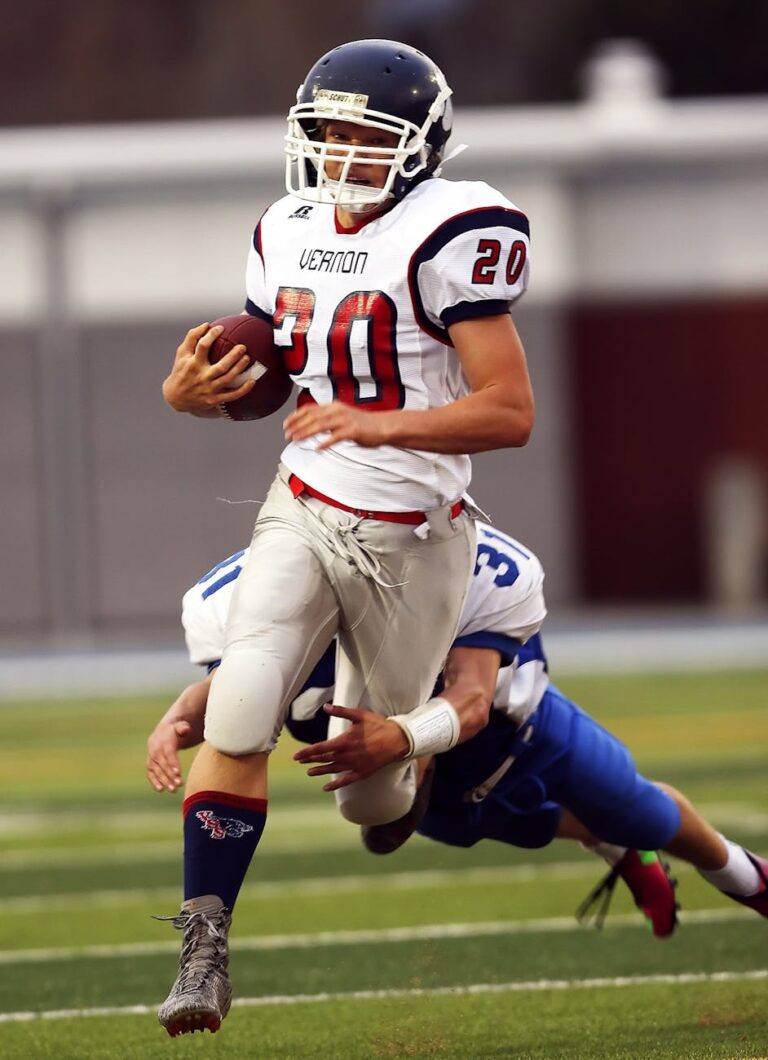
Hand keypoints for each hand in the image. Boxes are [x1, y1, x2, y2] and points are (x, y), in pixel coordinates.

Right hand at [146, 720, 192, 792]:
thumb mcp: (180, 726)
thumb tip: (185, 730)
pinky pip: (150, 773)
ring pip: (156, 771)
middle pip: (162, 764)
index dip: (173, 763)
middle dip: (170, 775)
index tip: (179, 773)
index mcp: (164, 741)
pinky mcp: (149, 764)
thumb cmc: (175, 731)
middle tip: (179, 784)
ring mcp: (151, 757)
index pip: (168, 753)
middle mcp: (155, 750)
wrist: (163, 731)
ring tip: (173, 790)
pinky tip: (161, 790)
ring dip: (164, 781)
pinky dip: (154, 781)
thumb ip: (183, 728)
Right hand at [162, 322, 255, 414]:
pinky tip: (252, 381)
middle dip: (233, 356)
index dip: (212, 335)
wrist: (176, 398)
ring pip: (228, 379)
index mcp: (193, 363)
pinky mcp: (214, 399)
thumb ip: (192, 337)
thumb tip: (206, 325)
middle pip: (221, 366)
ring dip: (239, 369)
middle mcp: (202, 376)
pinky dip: (243, 389)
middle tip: (243, 347)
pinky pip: (232, 395)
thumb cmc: (180, 371)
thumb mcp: (181, 354)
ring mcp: (209, 389)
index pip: (203, 346)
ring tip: (247, 358)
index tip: (221, 328)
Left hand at [283, 401, 394, 449]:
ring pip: (320, 425)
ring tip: (296, 439)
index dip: (295, 416)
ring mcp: (345, 420)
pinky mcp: (353, 430)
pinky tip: (317, 448)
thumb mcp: (342, 417)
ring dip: (305, 433)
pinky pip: (335, 437)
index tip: (285, 424)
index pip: (309, 409)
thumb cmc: (363, 424)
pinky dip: (325, 442)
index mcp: (333, 406)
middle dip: (296, 426)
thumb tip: (311, 426)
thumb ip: (328, 420)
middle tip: (286, 435)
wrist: (383, 426)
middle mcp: (337, 410)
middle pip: (311, 417)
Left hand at [293, 704, 409, 790]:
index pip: (321, 748)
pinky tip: (327, 788)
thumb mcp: (359, 715)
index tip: (296, 755)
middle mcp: (347, 755)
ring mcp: (355, 765)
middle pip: (324, 759)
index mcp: (345, 741)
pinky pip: (346, 781)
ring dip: (320, 771)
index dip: (307, 752)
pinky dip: (335, 785)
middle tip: (299, 761)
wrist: (397, 740)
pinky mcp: (362, 772)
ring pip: (333, 770)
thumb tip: (325, 707)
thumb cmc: (378, 725)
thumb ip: (341, 711)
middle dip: (311, 760)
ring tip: (310, 772)